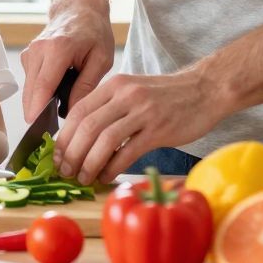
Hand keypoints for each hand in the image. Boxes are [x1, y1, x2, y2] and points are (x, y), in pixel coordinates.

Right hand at [20, 0, 114, 122]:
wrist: (78, 8)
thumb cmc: (94, 31)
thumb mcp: (101, 59)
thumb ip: (86, 86)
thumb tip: (73, 112)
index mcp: (58, 49)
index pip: (44, 85)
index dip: (38, 109)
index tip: (36, 128)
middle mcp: (38, 50)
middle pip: (32, 91)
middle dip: (38, 112)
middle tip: (51, 132)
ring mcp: (30, 52)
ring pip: (29, 88)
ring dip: (39, 103)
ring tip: (57, 114)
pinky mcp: (27, 56)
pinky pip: (31, 82)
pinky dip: (39, 93)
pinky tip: (55, 95)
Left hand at [53, 68, 226, 184]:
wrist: (206, 89)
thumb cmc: (167, 96)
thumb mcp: (133, 91)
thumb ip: (109, 107)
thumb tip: (82, 137)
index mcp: (114, 85)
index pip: (78, 111)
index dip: (64, 136)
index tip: (57, 155)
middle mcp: (125, 95)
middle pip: (87, 126)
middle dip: (72, 153)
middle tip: (65, 171)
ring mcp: (142, 111)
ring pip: (104, 140)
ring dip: (89, 163)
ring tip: (83, 178)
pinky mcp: (159, 129)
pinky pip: (128, 151)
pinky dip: (112, 167)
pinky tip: (106, 177)